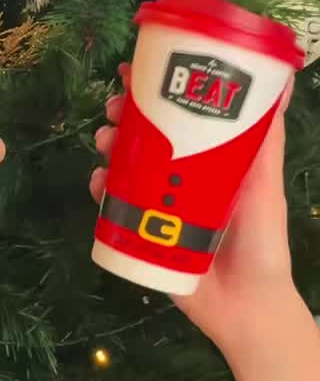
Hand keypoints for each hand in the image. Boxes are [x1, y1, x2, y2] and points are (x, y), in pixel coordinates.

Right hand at [90, 63, 296, 358]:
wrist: (247, 309)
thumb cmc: (263, 244)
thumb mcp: (267, 185)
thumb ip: (269, 139)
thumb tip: (283, 81)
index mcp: (208, 161)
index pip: (178, 116)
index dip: (154, 92)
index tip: (134, 71)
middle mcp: (180, 178)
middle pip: (145, 135)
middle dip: (124, 116)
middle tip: (113, 107)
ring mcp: (158, 206)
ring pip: (124, 166)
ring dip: (108, 146)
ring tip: (103, 141)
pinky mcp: (142, 234)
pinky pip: (114, 206)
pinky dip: (100, 190)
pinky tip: (98, 182)